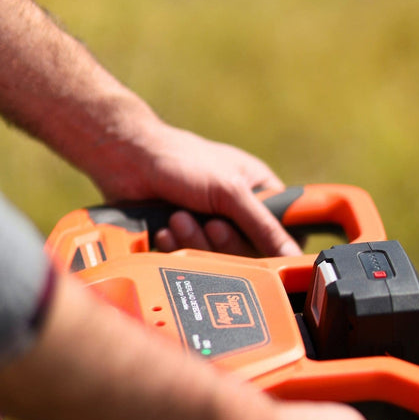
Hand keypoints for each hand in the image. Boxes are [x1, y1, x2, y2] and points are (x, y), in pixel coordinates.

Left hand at [91, 118, 301, 256]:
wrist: (127, 160)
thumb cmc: (181, 159)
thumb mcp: (230, 191)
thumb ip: (264, 226)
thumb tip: (292, 253)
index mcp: (259, 193)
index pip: (282, 232)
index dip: (272, 246)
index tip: (258, 249)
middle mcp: (238, 212)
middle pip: (248, 254)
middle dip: (223, 242)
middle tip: (210, 224)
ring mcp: (210, 226)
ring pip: (218, 260)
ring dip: (196, 241)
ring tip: (180, 218)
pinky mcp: (185, 239)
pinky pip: (191, 260)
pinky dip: (177, 247)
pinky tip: (167, 230)